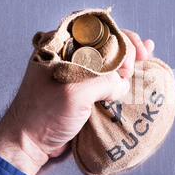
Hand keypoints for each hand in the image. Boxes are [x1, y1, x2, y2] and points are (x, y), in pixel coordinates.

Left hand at [0, 29, 153, 174]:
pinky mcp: (84, 88)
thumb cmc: (43, 116)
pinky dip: (123, 74)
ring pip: (109, 58)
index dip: (120, 38)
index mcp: (60, 45)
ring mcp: (77, 71)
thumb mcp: (74, 94)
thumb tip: (122, 85)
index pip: (97, 30)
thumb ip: (103, 82)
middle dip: (127, 49)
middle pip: (107, 41)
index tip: (134, 56)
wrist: (29, 144)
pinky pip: (107, 76)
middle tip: (134, 67)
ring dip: (128, 59)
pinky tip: (137, 69)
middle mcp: (69, 54)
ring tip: (145, 60)